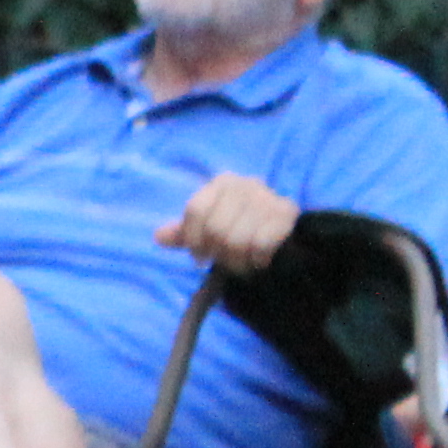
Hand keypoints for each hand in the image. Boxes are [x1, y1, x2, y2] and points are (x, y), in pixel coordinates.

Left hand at [156, 172, 300, 273]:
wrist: (289, 233)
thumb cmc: (242, 228)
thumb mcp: (210, 229)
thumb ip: (185, 233)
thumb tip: (158, 237)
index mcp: (222, 183)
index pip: (195, 210)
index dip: (193, 239)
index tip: (199, 258)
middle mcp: (244, 184)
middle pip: (216, 228)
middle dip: (218, 253)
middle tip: (225, 262)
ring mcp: (267, 197)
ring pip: (237, 239)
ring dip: (237, 261)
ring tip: (242, 264)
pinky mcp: (286, 214)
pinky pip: (260, 244)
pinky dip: (257, 259)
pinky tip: (260, 261)